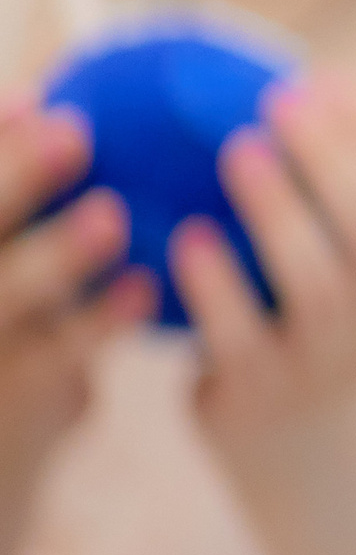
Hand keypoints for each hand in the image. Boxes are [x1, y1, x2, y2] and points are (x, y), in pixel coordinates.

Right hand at [0, 98, 152, 503]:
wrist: (1, 459)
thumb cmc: (13, 338)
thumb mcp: (14, 275)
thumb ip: (24, 206)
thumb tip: (49, 104)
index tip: (29, 95)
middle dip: (14, 179)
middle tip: (73, 129)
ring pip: (8, 295)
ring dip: (59, 253)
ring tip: (112, 214)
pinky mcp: (12, 405)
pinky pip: (53, 360)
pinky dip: (96, 322)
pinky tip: (143, 289)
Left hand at [177, 74, 355, 453]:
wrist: (294, 441)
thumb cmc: (309, 315)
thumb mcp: (347, 252)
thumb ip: (349, 178)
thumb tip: (345, 76)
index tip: (321, 81)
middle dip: (331, 160)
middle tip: (276, 103)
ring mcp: (332, 368)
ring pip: (322, 289)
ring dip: (279, 214)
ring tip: (236, 153)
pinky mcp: (268, 402)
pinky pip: (244, 341)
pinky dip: (218, 287)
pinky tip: (187, 239)